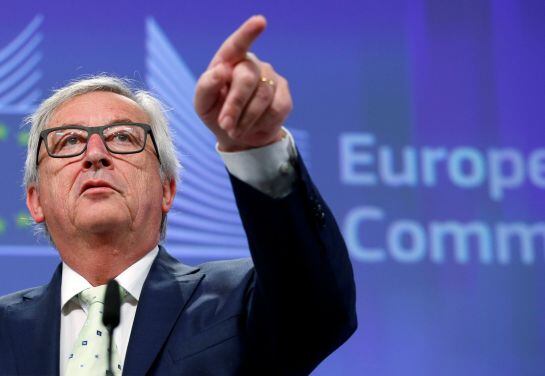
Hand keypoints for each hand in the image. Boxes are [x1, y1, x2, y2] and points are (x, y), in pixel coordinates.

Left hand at [194, 15, 292, 151]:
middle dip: (235, 105)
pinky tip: (253, 127)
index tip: (260, 22)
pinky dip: (261, 124)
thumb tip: (219, 72)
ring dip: (246, 119)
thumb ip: (205, 87)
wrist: (238, 137)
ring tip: (235, 130)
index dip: (248, 33)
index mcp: (228, 61)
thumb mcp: (203, 105)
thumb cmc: (216, 114)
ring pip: (263, 96)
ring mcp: (270, 77)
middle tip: (226, 125)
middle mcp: (251, 64)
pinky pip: (276, 109)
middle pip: (247, 78)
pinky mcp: (284, 94)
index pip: (236, 45)